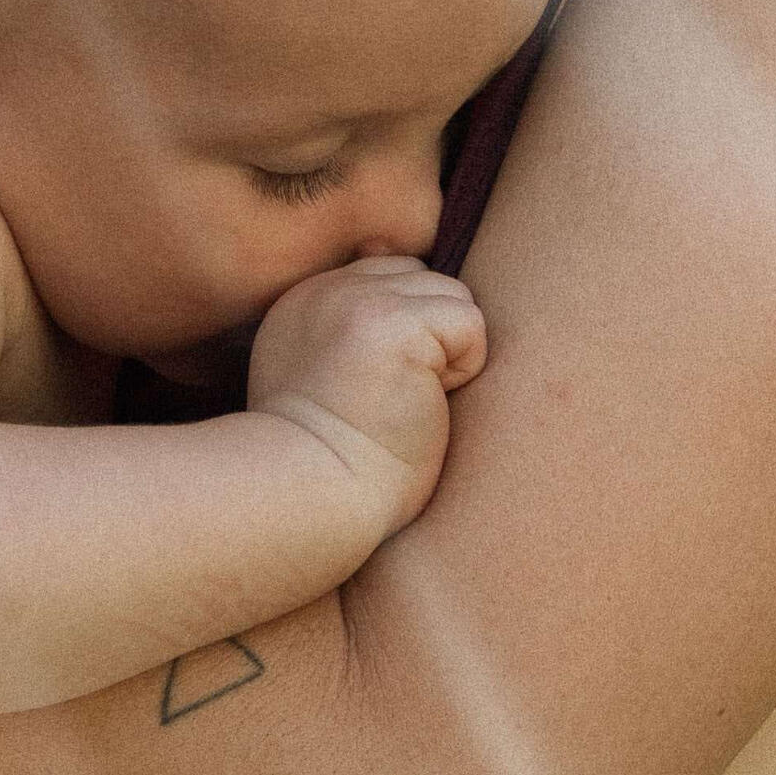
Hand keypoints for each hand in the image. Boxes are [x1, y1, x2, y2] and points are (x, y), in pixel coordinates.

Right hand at [248, 256, 487, 531]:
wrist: (313, 498)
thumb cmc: (328, 463)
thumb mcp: (319, 380)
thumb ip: (347, 331)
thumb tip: (400, 284)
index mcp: (305, 302)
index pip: (390, 276)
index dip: (409, 332)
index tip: (381, 389)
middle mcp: (327, 289)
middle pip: (425, 279)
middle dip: (432, 337)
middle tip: (397, 399)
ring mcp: (358, 299)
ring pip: (453, 295)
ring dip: (450, 353)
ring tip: (408, 402)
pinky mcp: (395, 324)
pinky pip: (470, 323)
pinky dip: (465, 369)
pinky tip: (424, 404)